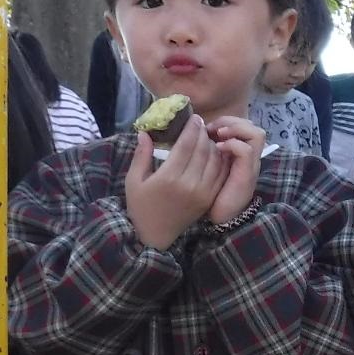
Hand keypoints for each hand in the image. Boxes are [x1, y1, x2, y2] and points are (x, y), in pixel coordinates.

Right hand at [124, 118, 228, 250]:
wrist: (154, 237)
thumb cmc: (140, 206)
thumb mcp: (133, 181)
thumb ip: (141, 155)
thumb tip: (144, 133)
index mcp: (168, 178)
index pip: (186, 146)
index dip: (191, 129)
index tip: (193, 117)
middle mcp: (189, 184)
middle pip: (202, 150)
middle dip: (203, 133)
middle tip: (200, 123)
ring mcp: (202, 193)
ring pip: (214, 161)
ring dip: (213, 145)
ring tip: (207, 136)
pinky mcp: (209, 200)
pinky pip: (220, 175)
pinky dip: (220, 161)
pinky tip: (214, 152)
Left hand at [205, 115, 266, 225]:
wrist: (219, 217)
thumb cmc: (212, 195)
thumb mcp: (211, 167)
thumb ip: (211, 149)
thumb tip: (198, 127)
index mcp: (240, 154)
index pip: (243, 126)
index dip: (227, 121)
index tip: (204, 124)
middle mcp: (250, 157)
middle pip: (251, 127)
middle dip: (231, 121)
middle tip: (210, 127)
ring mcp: (251, 166)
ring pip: (256, 134)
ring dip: (236, 128)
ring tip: (217, 133)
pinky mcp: (248, 174)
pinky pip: (246, 150)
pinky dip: (233, 144)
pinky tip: (218, 147)